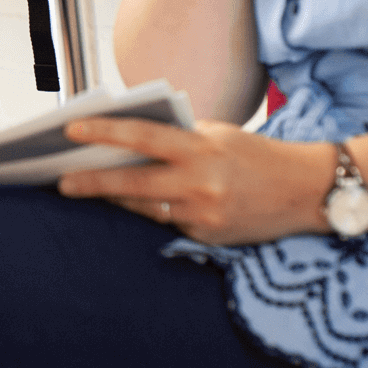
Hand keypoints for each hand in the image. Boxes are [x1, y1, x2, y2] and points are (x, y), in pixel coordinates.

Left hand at [54, 117, 332, 245]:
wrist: (306, 191)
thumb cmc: (256, 154)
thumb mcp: (218, 134)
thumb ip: (178, 137)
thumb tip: (129, 141)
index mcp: (201, 149)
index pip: (142, 137)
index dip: (103, 133)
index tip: (70, 130)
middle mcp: (200, 184)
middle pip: (133, 183)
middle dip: (92, 182)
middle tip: (61, 181)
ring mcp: (203, 215)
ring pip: (145, 208)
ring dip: (115, 199)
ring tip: (86, 190)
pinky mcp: (208, 238)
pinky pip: (168, 223)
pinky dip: (151, 212)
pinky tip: (130, 204)